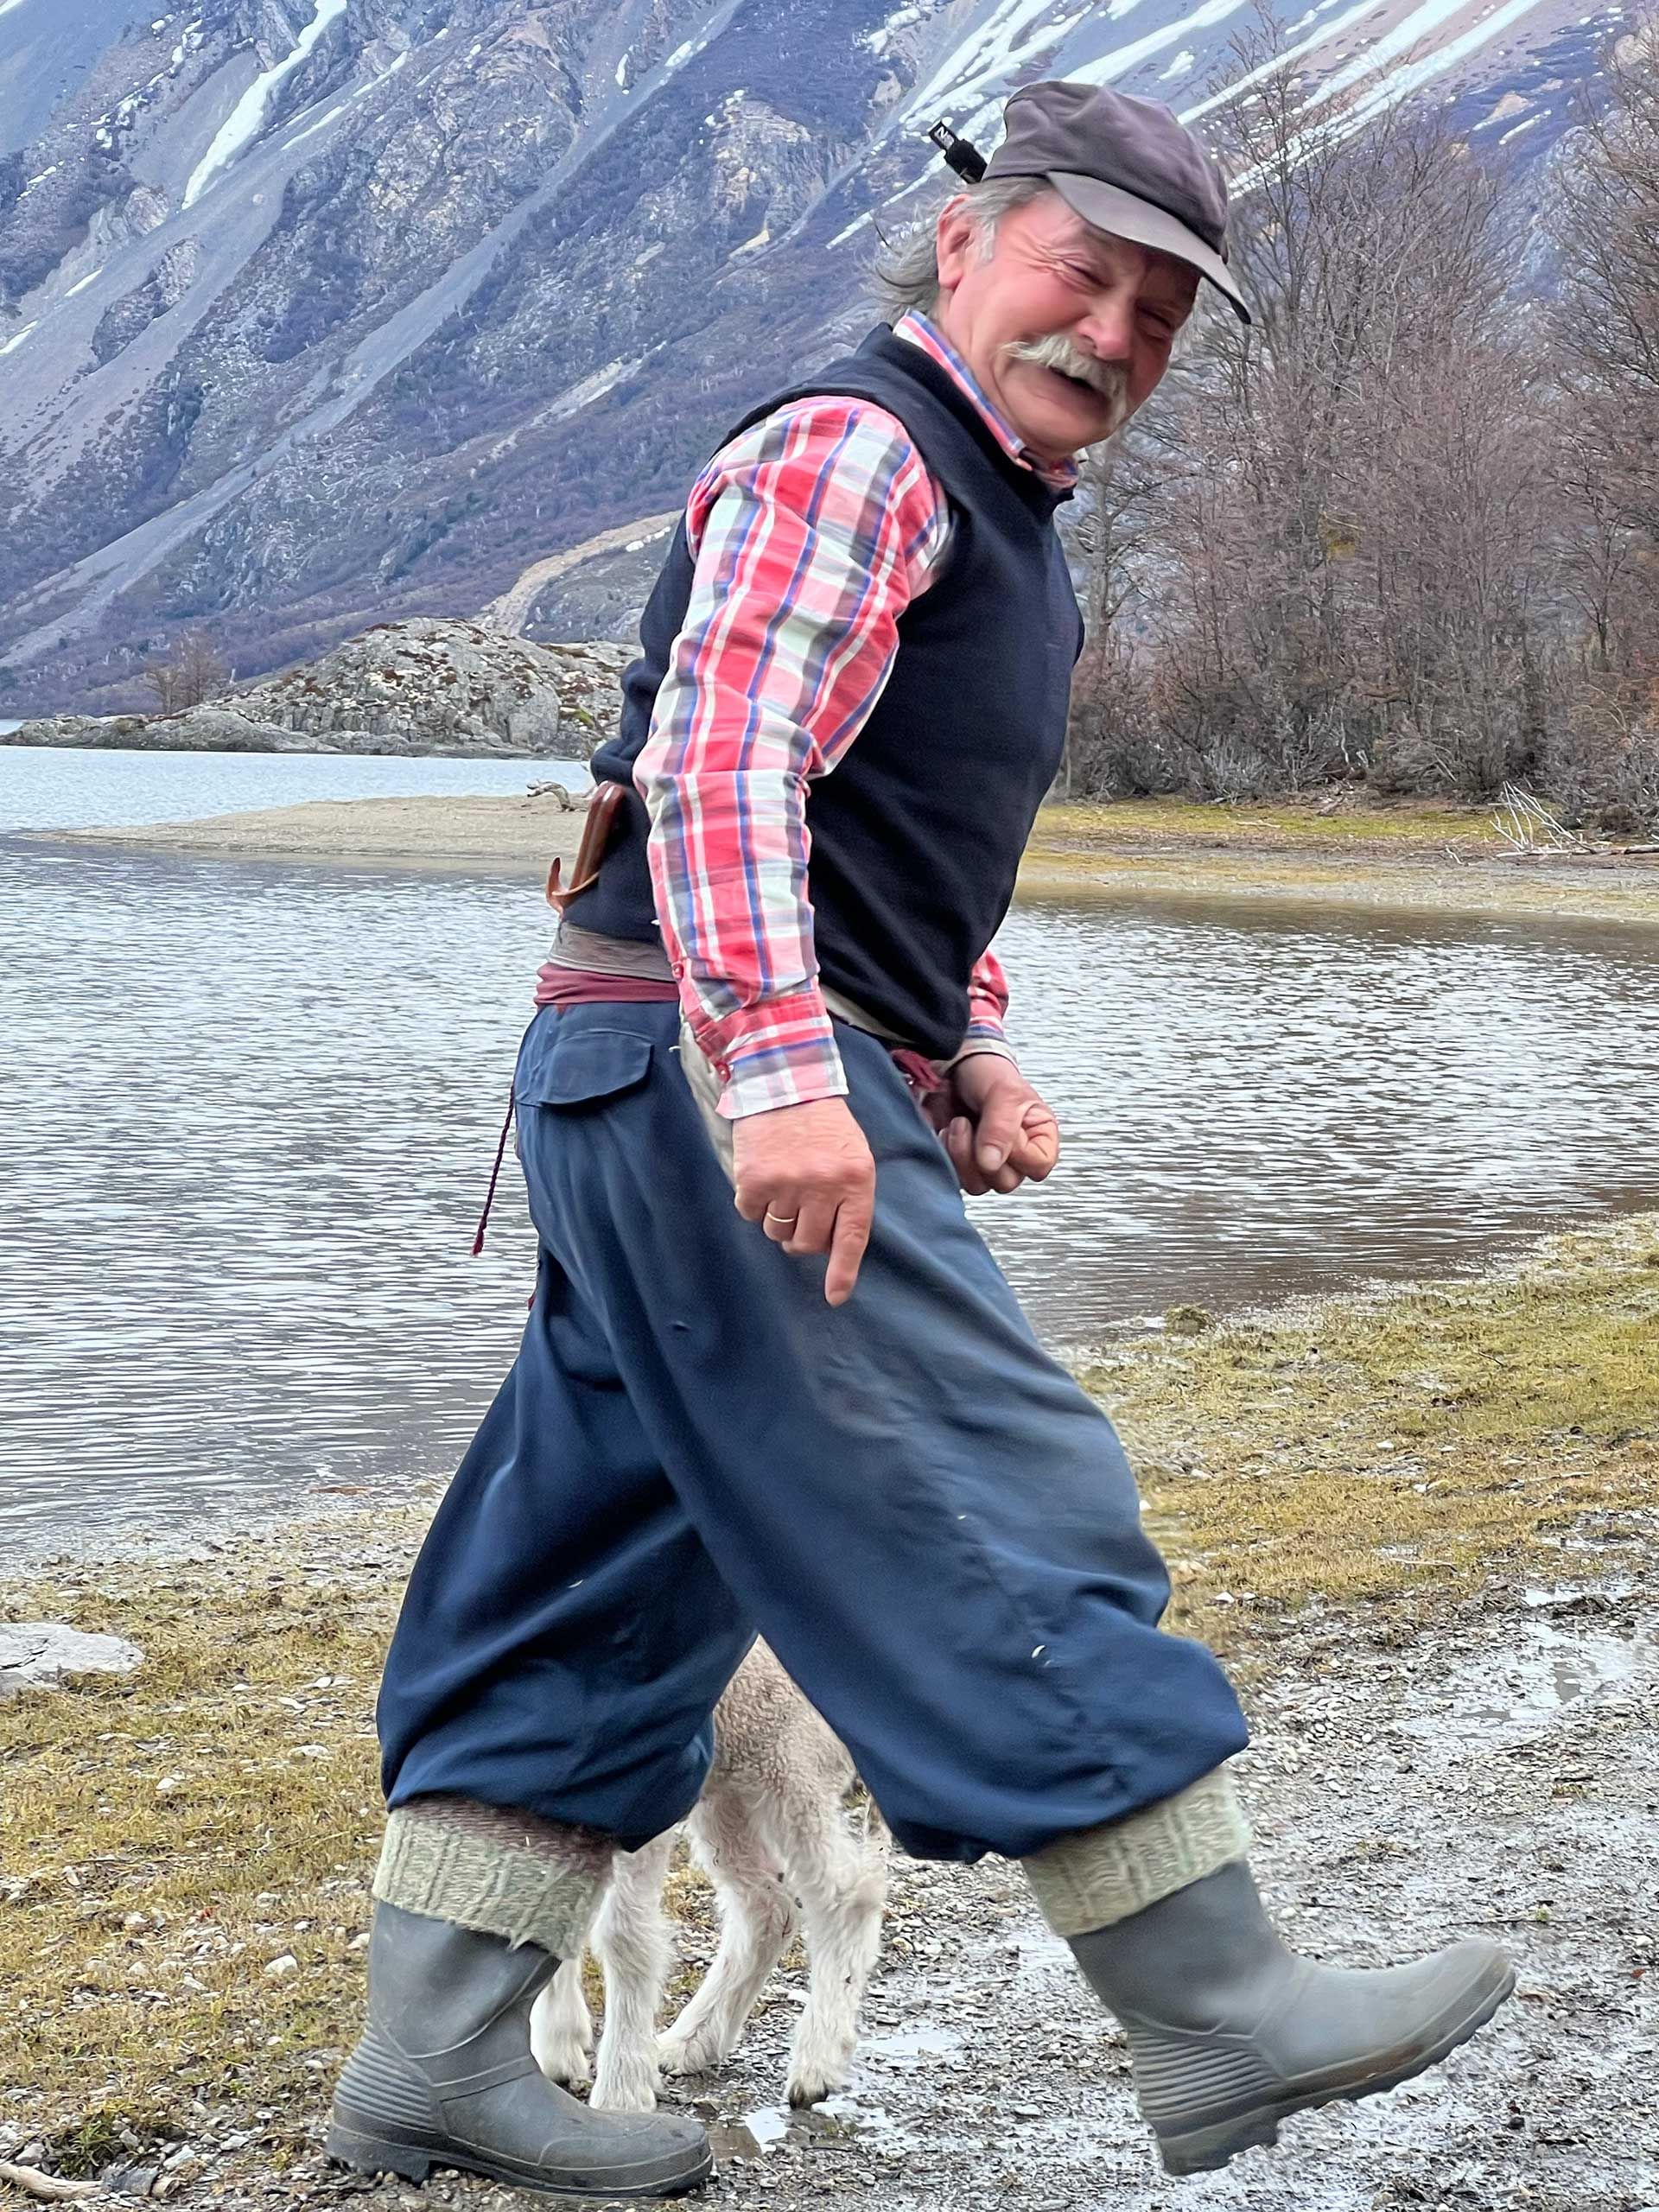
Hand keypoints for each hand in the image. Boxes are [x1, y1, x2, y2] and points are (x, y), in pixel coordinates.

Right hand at [732, 1097, 875, 1306]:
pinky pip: (751, 1215)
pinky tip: (763, 1175)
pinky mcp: (753, 1179)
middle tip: (802, 1209)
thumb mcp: (853, 1156)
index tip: (835, 1297)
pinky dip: (754, 1203)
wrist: (784, 1080)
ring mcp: (787, 1183)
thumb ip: (849, 1199)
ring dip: (778, 1218)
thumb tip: (832, 1248)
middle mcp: (823, 1185)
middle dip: (803, 1235)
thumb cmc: (823, 1124)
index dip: (842, 1271)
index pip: (850, 1237)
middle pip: (808, 1243)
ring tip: (783, 1184)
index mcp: (856, 1179)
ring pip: (778, 1232)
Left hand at [923, 1053, 1059, 1195]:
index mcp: (1038, 1137)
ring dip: (961, 1156)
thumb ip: (1002, 1128)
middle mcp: (1015, 1155)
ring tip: (957, 1124)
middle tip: (969, 1123)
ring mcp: (987, 1162)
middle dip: (982, 1155)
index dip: (1018, 1152)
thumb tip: (991, 1164)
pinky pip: (954, 1178)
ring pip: (978, 1184)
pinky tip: (946, 1132)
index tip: (1002, 1128)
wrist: (956, 1066)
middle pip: (1005, 1182)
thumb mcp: (1004, 1093)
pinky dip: (946, 1155)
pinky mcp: (961, 1163)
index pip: (1038, 1165)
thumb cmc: (990, 1075)